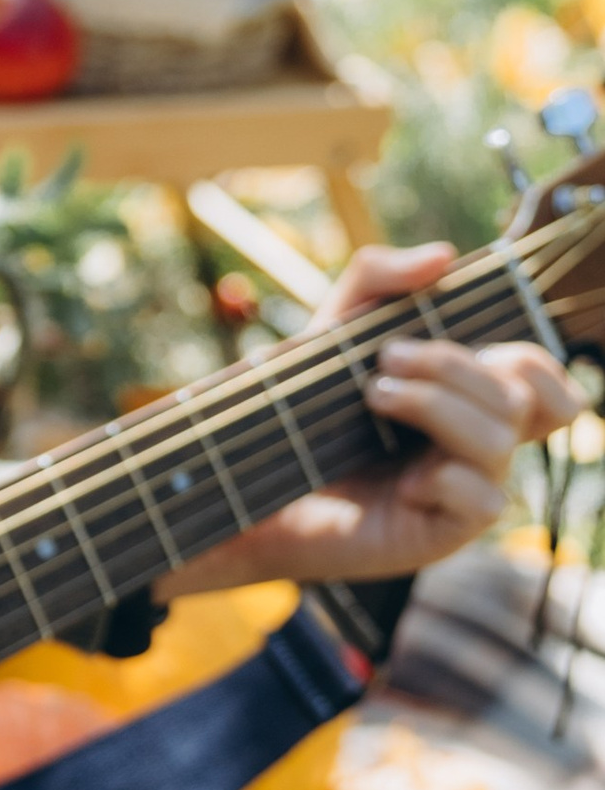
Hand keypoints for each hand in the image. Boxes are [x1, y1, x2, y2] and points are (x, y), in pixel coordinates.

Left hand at [166, 241, 581, 596]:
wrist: (244, 483)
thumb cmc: (296, 411)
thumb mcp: (331, 331)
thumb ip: (378, 281)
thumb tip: (442, 257)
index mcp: (468, 402)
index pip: (545, 382)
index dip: (534, 360)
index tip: (467, 338)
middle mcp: (475, 446)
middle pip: (521, 397)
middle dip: (452, 365)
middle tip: (385, 357)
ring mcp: (463, 490)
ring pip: (500, 439)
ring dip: (437, 405)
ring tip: (373, 396)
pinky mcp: (441, 533)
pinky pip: (483, 501)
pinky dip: (444, 478)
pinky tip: (400, 480)